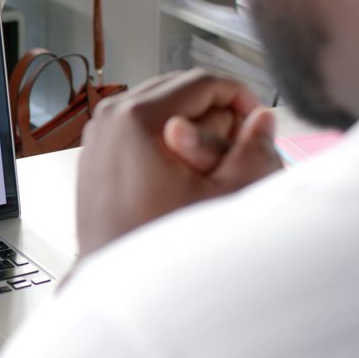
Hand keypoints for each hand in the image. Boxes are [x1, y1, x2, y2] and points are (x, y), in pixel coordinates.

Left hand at [75, 69, 282, 256]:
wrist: (116, 276)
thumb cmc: (164, 242)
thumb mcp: (224, 196)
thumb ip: (252, 152)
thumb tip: (265, 118)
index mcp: (139, 118)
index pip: (201, 82)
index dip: (238, 95)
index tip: (256, 120)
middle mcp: (111, 116)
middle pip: (176, 87)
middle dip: (213, 107)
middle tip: (239, 137)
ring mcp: (97, 132)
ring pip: (156, 103)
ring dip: (189, 118)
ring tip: (215, 152)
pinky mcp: (93, 150)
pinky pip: (134, 124)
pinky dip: (162, 134)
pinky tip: (184, 163)